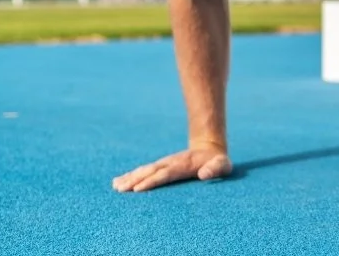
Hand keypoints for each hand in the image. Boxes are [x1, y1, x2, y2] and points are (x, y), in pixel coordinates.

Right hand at [111, 143, 231, 191]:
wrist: (210, 149)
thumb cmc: (217, 162)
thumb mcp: (222, 165)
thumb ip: (215, 169)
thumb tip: (203, 174)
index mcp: (183, 166)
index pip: (165, 174)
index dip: (152, 181)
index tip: (138, 189)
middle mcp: (170, 163)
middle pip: (150, 172)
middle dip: (135, 180)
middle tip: (121, 189)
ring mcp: (164, 164)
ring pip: (144, 171)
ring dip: (130, 178)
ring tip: (116, 186)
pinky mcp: (161, 167)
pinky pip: (144, 171)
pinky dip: (130, 175)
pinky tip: (117, 182)